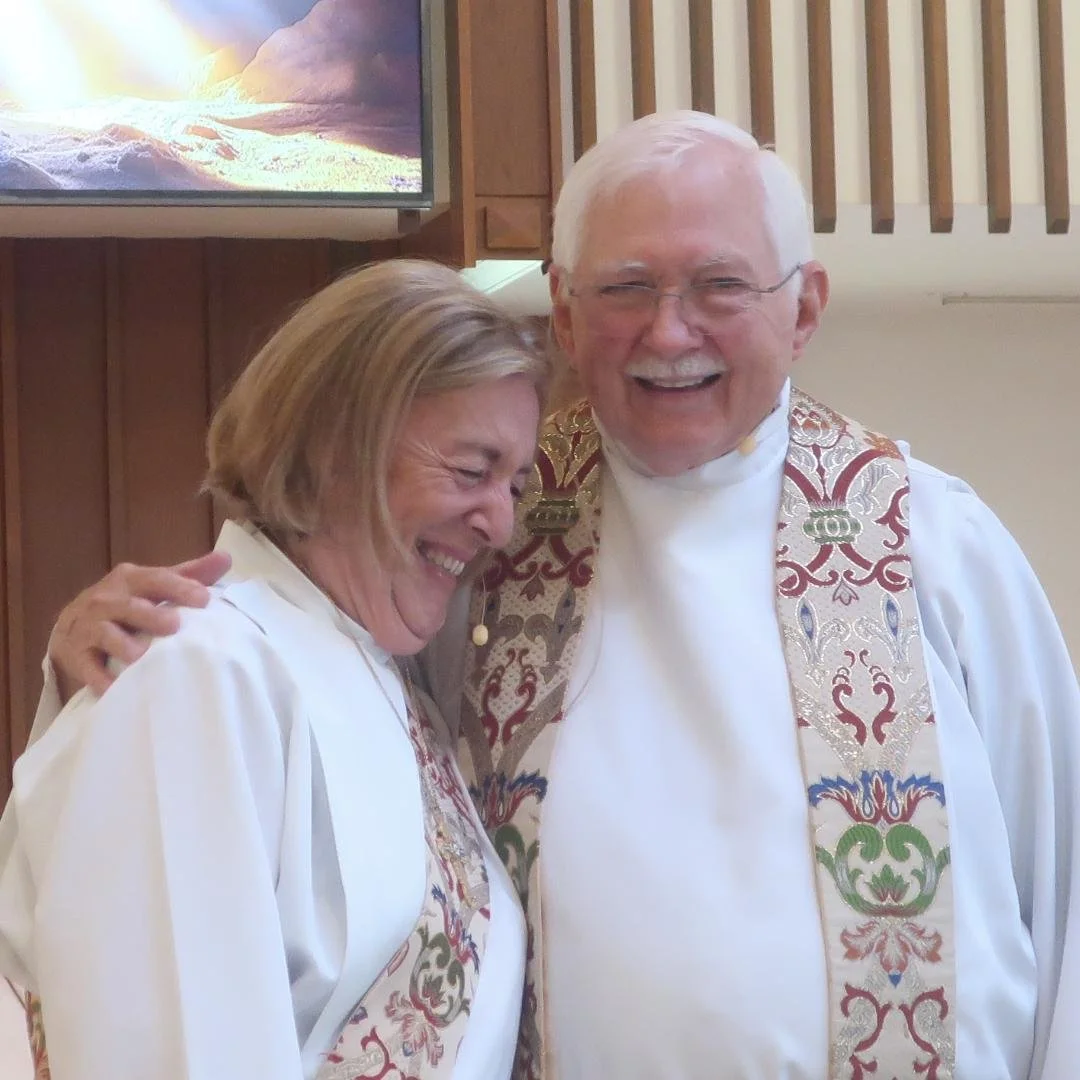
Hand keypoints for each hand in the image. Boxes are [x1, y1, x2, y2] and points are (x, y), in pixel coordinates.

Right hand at [48, 551, 232, 700]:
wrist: (74, 626)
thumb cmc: (128, 603)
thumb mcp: (155, 585)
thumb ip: (190, 574)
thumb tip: (226, 558)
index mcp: (130, 579)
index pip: (157, 579)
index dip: (180, 587)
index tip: (204, 600)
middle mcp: (106, 599)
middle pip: (128, 606)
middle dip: (150, 615)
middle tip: (174, 625)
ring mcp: (88, 627)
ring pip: (104, 634)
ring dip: (122, 644)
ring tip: (141, 656)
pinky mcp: (75, 654)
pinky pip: (87, 667)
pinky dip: (99, 678)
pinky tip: (115, 688)